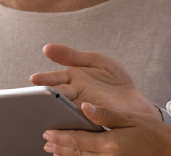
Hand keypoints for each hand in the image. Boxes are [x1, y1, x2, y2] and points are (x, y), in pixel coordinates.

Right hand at [30, 44, 155, 115]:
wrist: (136, 97)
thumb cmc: (114, 80)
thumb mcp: (95, 61)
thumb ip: (72, 55)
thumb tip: (46, 48)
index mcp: (73, 80)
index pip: (55, 79)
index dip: (45, 80)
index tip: (35, 79)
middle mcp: (75, 96)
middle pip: (58, 97)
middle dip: (47, 97)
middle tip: (38, 96)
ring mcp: (85, 109)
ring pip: (67, 110)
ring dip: (59, 111)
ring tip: (52, 109)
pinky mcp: (96, 121)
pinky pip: (83, 122)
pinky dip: (77, 122)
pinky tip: (75, 118)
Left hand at [43, 102, 170, 155]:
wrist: (170, 151)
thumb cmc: (153, 133)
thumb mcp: (130, 118)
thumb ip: (105, 114)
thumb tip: (83, 107)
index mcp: (110, 143)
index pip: (78, 140)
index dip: (61, 137)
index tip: (47, 133)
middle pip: (76, 153)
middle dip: (59, 147)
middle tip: (46, 142)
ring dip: (67, 155)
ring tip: (54, 150)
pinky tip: (77, 155)